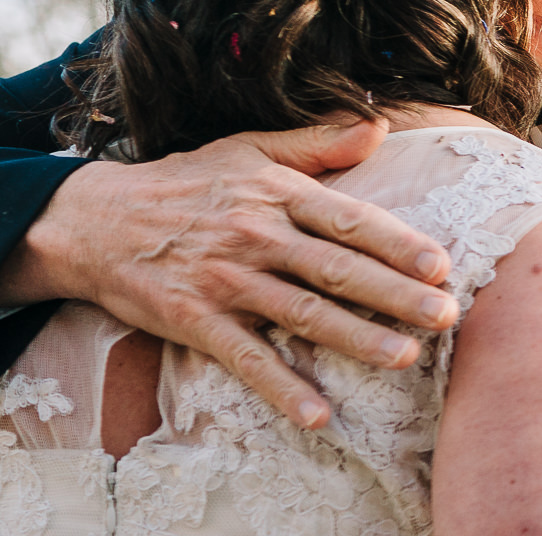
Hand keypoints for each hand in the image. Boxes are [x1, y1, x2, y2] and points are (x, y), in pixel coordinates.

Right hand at [0, 119, 458, 429]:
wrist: (96, 219)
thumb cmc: (188, 183)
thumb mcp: (251, 149)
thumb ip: (318, 143)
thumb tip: (381, 126)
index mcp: (276, 193)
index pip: (349, 219)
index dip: (397, 243)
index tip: (441, 264)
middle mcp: (256, 235)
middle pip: (336, 269)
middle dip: (394, 294)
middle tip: (445, 315)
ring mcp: (226, 280)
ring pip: (302, 314)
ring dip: (355, 339)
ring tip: (404, 358)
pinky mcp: (194, 320)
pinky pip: (245, 359)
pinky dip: (281, 387)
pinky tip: (317, 413)